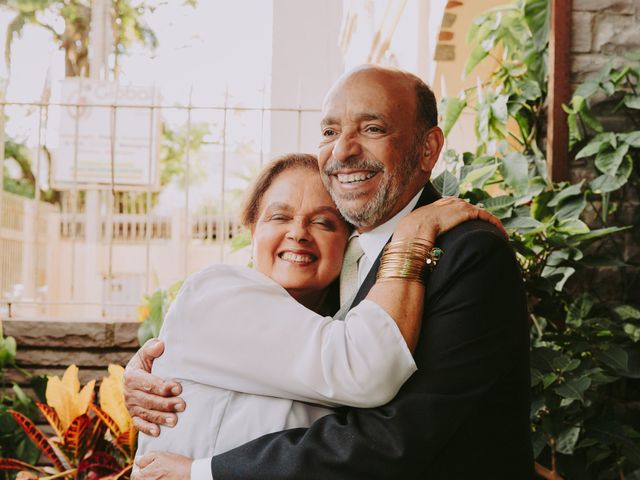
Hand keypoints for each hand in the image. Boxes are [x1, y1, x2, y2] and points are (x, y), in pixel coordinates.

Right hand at [124, 339, 185, 435]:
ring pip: (146, 413)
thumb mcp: (148, 352)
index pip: (148, 383)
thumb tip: (160, 345)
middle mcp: (128, 392)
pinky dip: (147, 429)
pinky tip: (157, 432)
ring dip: (160, 418)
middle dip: (165, 404)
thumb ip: (152, 348)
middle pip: (148, 400)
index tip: (178, 388)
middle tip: (182, 405)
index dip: (163, 387)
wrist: (140, 373)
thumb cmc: (149, 361)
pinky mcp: (133, 415)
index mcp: (131, 375)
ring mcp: (130, 405)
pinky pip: (138, 424)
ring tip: (175, 421)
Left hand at [134, 452, 191, 479]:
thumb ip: (146, 458)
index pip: (134, 475)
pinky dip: (157, 479)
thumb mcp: (160, 455)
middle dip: (143, 475)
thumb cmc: (175, 464)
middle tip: (152, 470)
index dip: (139, 469)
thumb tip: (138, 460)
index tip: (145, 466)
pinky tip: (163, 477)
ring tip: (159, 474)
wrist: (189, 474)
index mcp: (144, 476)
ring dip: (150, 477)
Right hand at [392, 197, 506, 242]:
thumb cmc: (408, 237)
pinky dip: (494, 223)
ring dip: (487, 222)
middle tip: (482, 228)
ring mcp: (457, 206)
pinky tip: (501, 232)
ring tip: (496, 232)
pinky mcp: (466, 212)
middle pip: (465, 207)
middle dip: (474, 217)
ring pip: (477, 212)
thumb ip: (417, 239)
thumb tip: (416, 254)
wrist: (413, 232)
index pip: (449, 206)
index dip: (458, 214)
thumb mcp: (411, 235)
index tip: (464, 224)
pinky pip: (485, 216)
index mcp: (432, 207)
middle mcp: (446, 203)